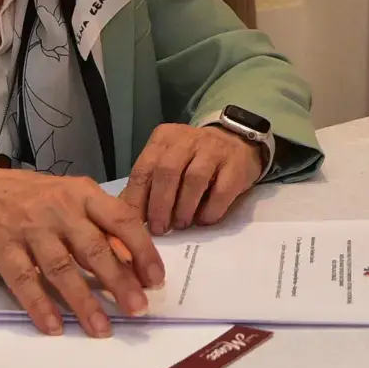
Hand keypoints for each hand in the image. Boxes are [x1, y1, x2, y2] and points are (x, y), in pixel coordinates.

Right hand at [0, 168, 164, 336]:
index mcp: (84, 194)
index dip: (142, 250)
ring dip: (83, 302)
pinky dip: (39, 305)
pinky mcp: (4, 248)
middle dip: (119, 282)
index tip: (156, 279)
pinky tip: (54, 326)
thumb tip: (135, 262)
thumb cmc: (39, 198)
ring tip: (101, 329)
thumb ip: (102, 224)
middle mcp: (60, 209)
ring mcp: (30, 229)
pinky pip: (24, 280)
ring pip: (61, 268)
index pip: (121, 220)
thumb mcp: (75, 198)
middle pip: (94, 249)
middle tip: (138, 309)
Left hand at [125, 122, 264, 234]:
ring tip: (182, 224)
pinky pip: (221, 190)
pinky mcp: (236, 164)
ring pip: (194, 179)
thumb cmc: (194, 159)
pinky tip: (205, 220)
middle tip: (160, 228)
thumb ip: (149, 184)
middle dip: (160, 204)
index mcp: (164, 139)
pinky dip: (210, 210)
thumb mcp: (168, 163)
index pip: (143, 169)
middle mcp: (187, 139)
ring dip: (184, 207)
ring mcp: (214, 149)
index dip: (138, 199)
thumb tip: (130, 215)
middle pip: (167, 172)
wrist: (238, 142)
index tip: (137, 223)